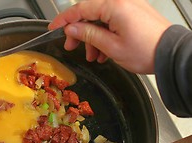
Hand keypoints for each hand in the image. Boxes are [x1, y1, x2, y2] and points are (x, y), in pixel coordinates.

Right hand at [49, 0, 170, 73]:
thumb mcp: (110, 46)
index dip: (64, 20)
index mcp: (114, 6)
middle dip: (79, 32)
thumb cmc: (147, 50)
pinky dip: (104, 35)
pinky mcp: (134, 14)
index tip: (53, 28)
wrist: (171, 55)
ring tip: (92, 55)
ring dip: (92, 37)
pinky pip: (112, 21)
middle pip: (90, 13)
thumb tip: (71, 29)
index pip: (80, 9)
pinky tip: (103, 51)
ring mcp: (129, 7)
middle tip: (72, 46)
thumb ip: (88, 34)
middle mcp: (122, 2)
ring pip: (100, 19)